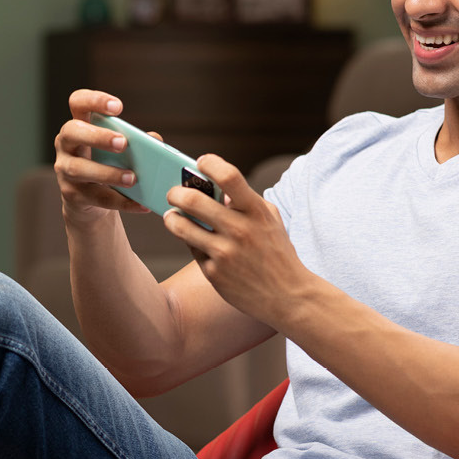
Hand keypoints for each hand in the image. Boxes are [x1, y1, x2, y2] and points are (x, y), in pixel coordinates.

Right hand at [53, 89, 157, 225]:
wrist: (91, 202)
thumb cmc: (108, 164)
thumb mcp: (121, 150)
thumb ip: (138, 142)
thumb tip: (156, 141)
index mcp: (80, 124)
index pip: (78, 102)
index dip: (94, 100)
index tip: (118, 107)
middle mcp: (66, 144)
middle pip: (72, 131)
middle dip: (97, 136)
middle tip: (123, 143)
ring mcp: (65, 169)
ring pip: (79, 169)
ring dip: (108, 173)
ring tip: (132, 178)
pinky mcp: (71, 194)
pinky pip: (96, 197)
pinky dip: (121, 202)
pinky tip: (141, 204)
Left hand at [162, 154, 309, 326]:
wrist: (287, 296)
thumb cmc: (276, 252)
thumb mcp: (269, 220)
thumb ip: (246, 200)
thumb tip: (216, 187)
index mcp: (256, 211)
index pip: (229, 176)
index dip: (209, 163)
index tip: (200, 163)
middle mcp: (240, 230)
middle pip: (193, 200)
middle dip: (175, 192)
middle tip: (172, 193)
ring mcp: (225, 253)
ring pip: (181, 226)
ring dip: (171, 217)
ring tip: (171, 215)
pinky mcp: (214, 273)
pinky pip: (191, 249)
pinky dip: (190, 243)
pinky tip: (195, 242)